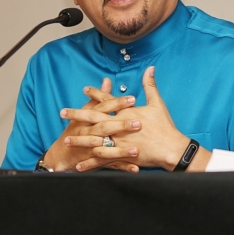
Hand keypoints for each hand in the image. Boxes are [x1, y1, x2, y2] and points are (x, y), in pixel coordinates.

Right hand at [42, 78, 142, 171]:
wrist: (61, 155)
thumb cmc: (75, 130)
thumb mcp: (83, 112)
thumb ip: (98, 98)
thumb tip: (108, 80)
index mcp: (87, 119)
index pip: (103, 108)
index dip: (117, 103)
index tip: (133, 99)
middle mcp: (88, 133)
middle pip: (105, 128)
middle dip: (121, 126)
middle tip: (138, 123)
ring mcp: (91, 149)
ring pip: (107, 150)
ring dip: (121, 151)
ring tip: (136, 150)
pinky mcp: (95, 163)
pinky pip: (110, 166)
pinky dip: (122, 168)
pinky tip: (135, 169)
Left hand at [77, 66, 210, 171]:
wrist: (171, 148)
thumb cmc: (164, 126)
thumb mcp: (157, 103)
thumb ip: (150, 85)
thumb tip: (150, 68)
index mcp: (126, 112)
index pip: (107, 100)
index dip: (95, 93)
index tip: (84, 89)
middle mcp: (119, 126)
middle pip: (94, 119)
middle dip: (77, 115)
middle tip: (63, 112)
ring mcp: (119, 142)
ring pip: (94, 141)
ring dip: (79, 140)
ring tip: (66, 140)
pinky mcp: (121, 156)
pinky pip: (102, 160)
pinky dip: (90, 164)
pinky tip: (79, 166)